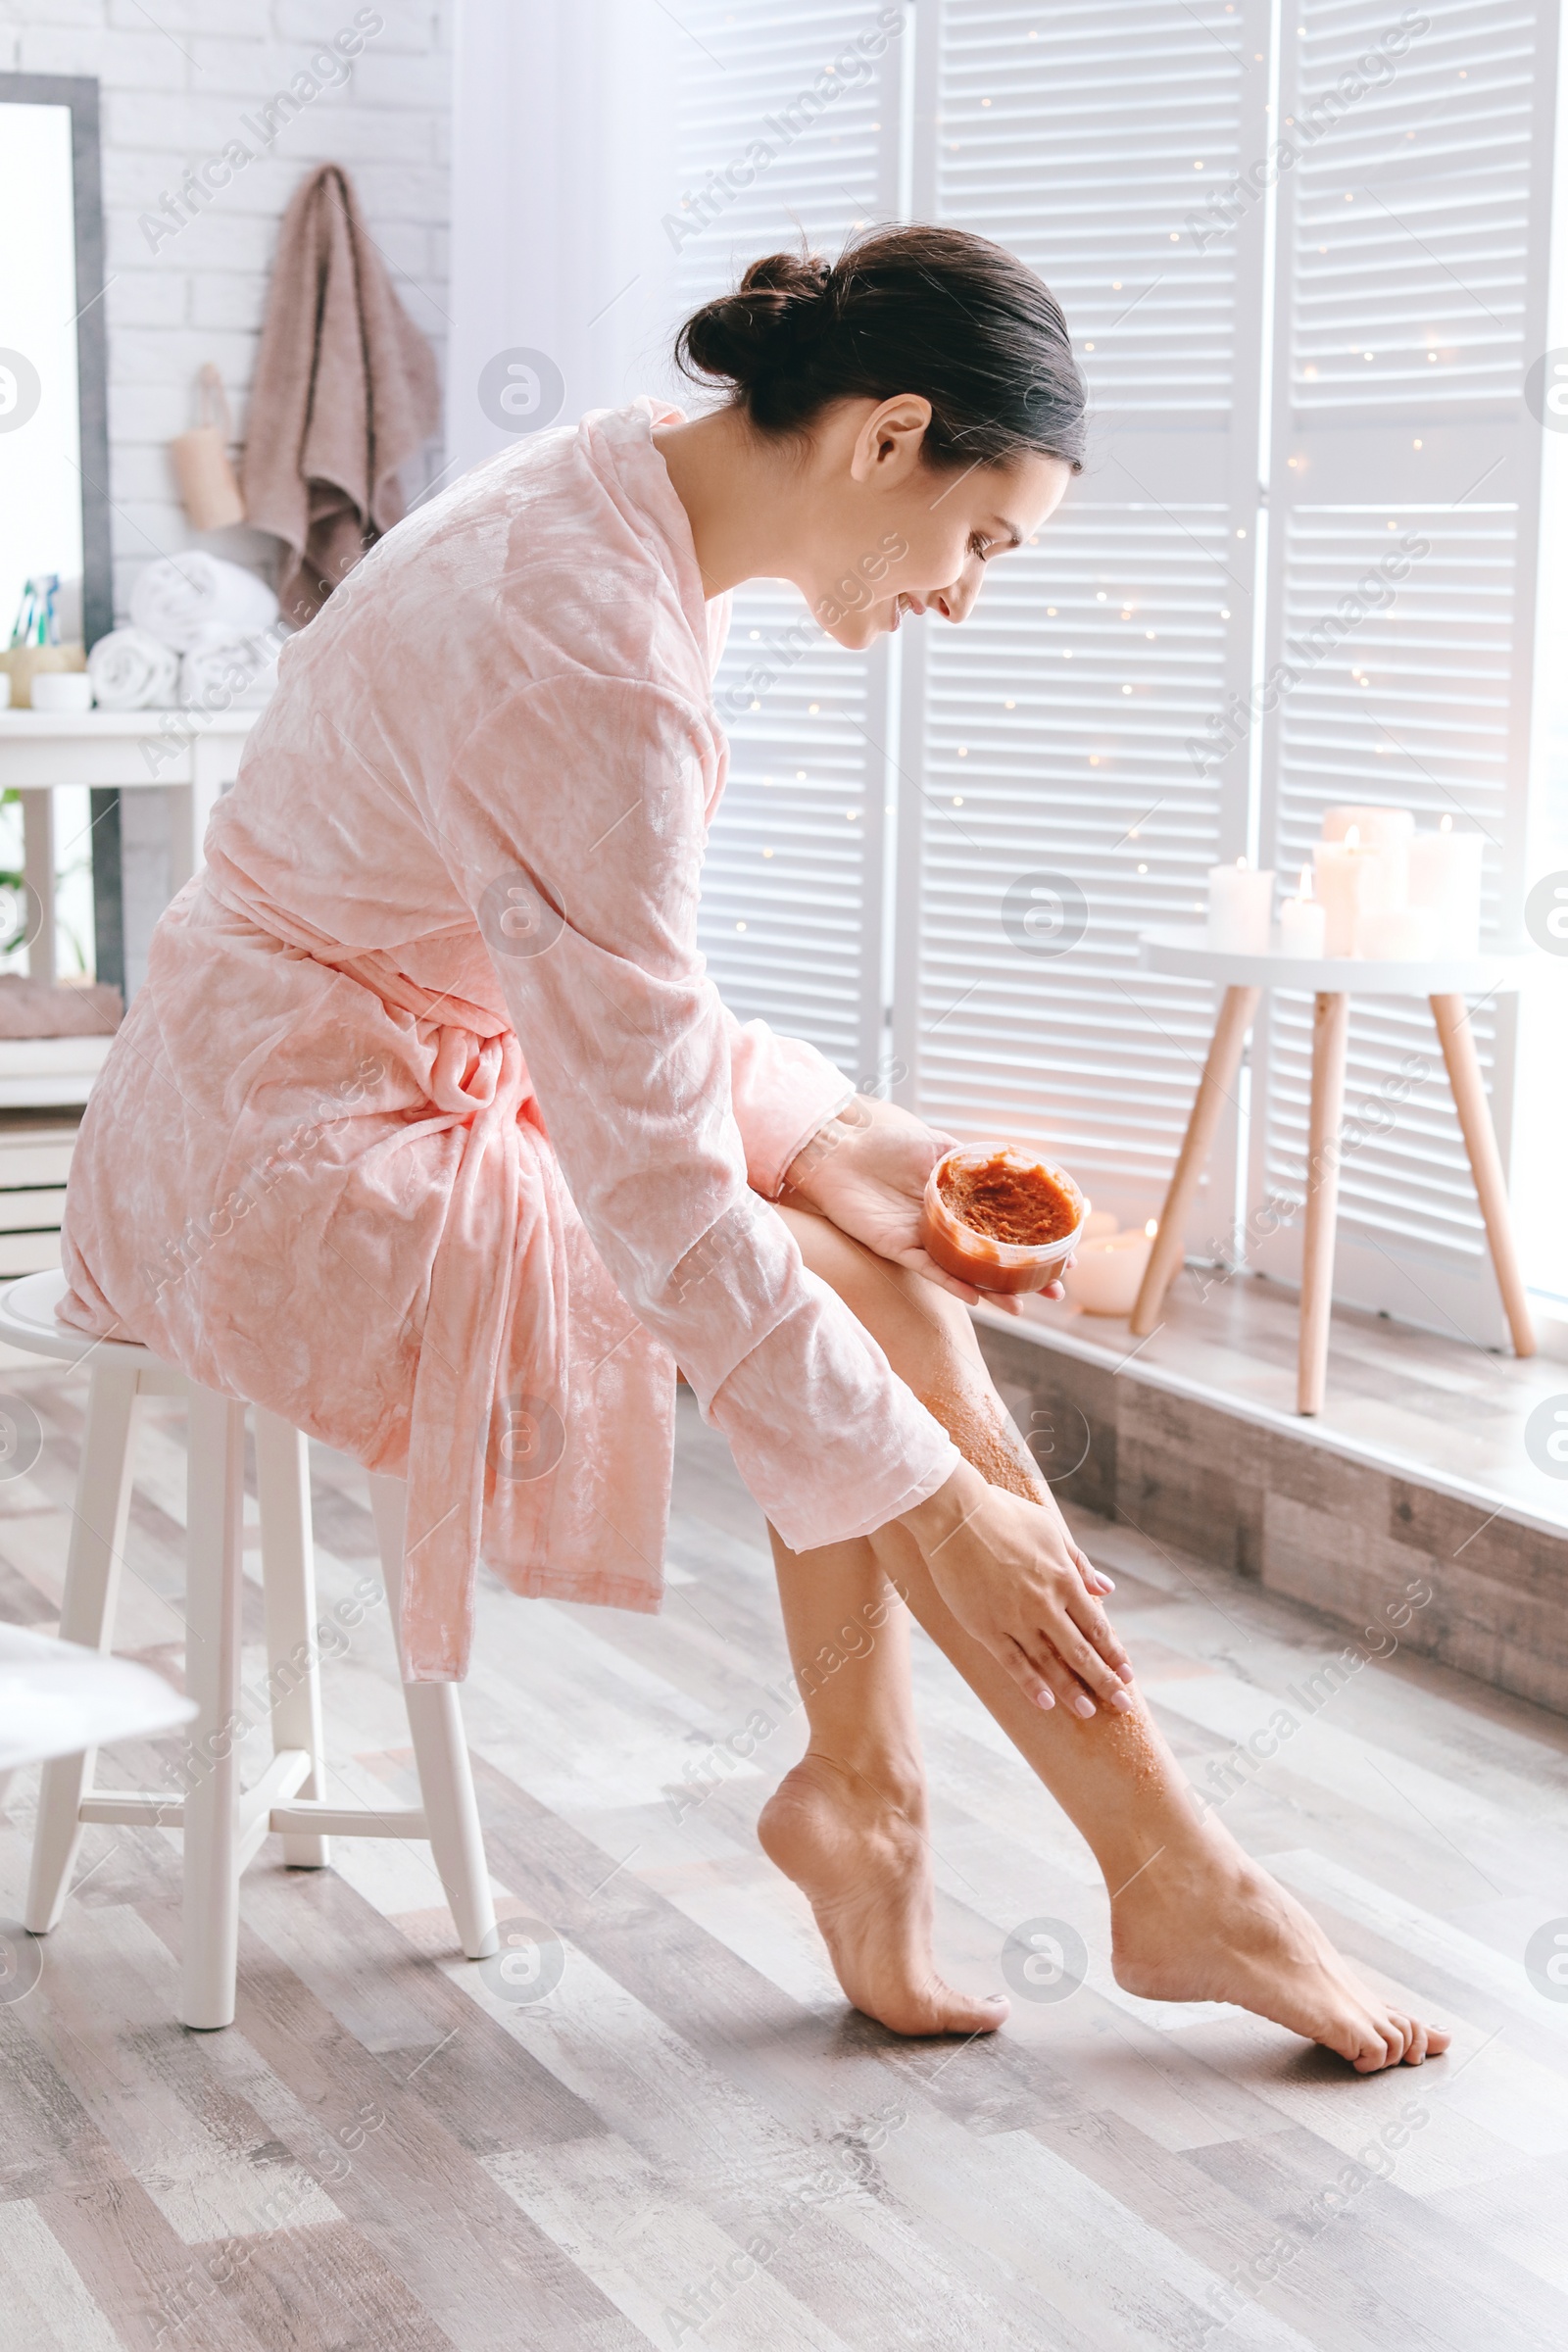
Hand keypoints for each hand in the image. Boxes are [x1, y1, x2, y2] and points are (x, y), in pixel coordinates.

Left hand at [783, 1095, 1069, 1312]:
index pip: (1006, 1227)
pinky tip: (977, 1295)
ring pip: (966, 1271)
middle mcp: (945, 1226)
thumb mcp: (939, 1145)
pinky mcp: (897, 1248)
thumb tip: (1013, 1167)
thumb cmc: (887, 1143)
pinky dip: (953, 1282)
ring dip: (994, 1290)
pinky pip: (930, 1270)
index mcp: (959, 1202)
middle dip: (1025, 1276)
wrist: (841, 1148)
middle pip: (993, 1258)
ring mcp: (924, 1240)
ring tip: (1022, 1306)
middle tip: (1056, 1291)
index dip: (1036, 1241)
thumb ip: (970, 1160)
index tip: (1067, 1253)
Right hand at [901, 1461, 1133, 1715]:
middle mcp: (1045, 1603)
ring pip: (1050, 1663)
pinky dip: (1030, 1684)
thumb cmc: (1003, 1514)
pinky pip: (1013, 1662)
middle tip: (1123, 1704)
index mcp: (1063, 1579)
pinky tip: (1045, 1703)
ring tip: (1088, 1711)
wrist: (955, 1514)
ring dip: (1071, 1689)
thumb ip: (1079, 1563)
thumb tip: (1106, 1587)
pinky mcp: (986, 1627)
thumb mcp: (1050, 1530)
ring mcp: (1016, 1618)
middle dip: (1104, 1680)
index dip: (1113, 1652)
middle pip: (1081, 1651)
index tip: (1127, 1673)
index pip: (1096, 1625)